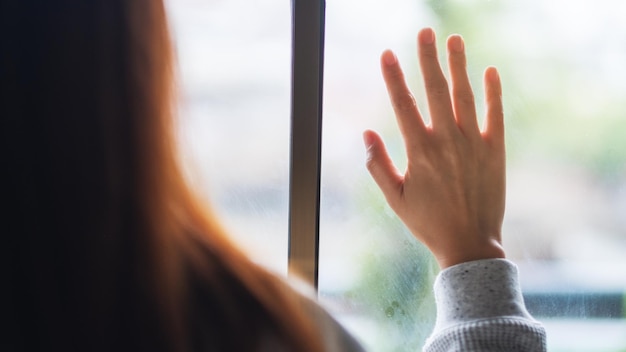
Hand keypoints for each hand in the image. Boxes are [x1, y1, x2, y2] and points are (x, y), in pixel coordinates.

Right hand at [364, 28, 505, 268]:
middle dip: (428, 59)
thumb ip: (377, 164)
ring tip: (454, 39)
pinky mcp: (494, 150)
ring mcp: (473, 144)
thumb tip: (366, 132)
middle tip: (424, 32)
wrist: (470, 243)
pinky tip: (490, 70)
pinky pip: (494, 114)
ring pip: (464, 96)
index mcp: (419, 151)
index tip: (387, 53)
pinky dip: (493, 92)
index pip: (403, 105)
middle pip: (435, 90)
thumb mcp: (394, 198)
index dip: (393, 78)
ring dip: (458, 66)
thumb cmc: (427, 222)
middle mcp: (447, 141)